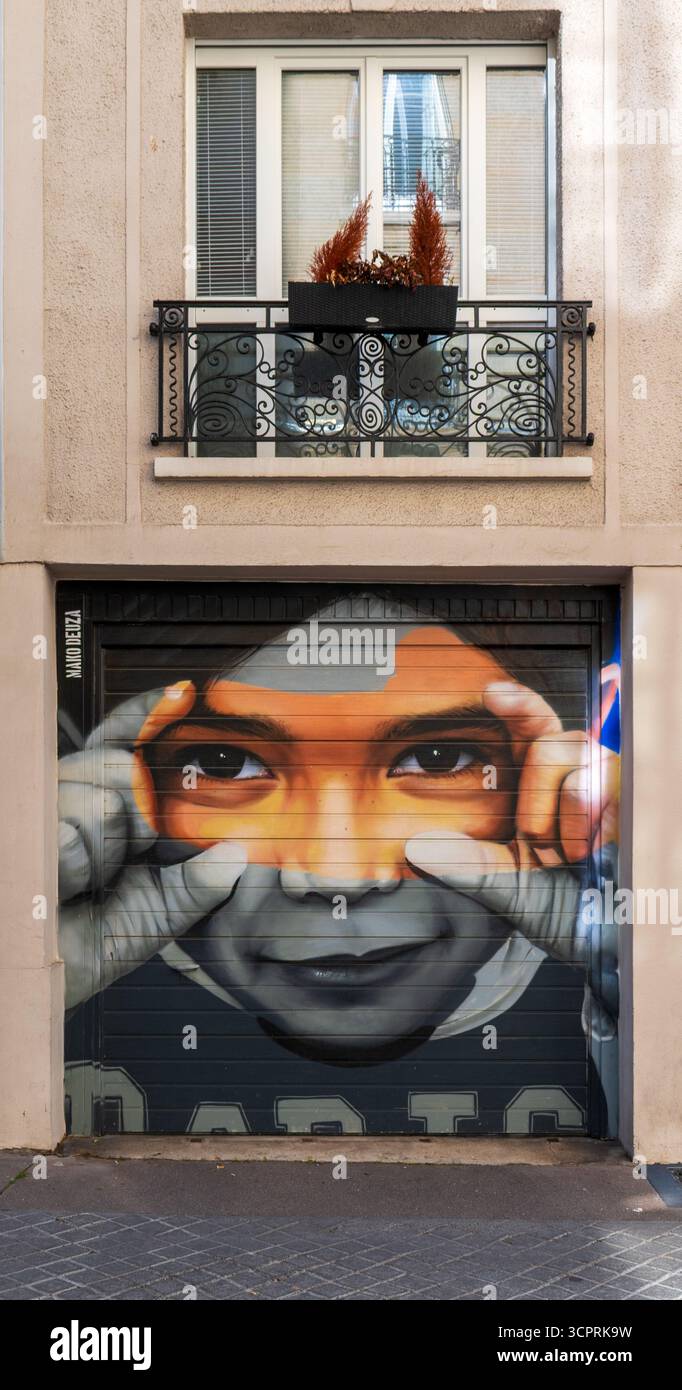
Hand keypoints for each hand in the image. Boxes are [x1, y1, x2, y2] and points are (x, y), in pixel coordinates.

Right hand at [58, 682, 245, 1008]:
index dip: (150, 714)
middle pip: (119, 765)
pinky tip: (62, 883)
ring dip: (105, 850)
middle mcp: (67, 795)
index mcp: (100, 803)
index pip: (122, 741)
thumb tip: (236, 855)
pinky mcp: (21, 828)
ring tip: (85, 881)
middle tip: (132, 854)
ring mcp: (38, 809)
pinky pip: (68, 830)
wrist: (32, 975)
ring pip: (99, 799)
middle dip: (141, 812)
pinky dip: (76, 864)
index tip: (184, 694)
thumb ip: (193, 886)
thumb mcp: (150, 914)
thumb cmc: (80, 942)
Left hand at [406, 680, 618, 972]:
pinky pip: (600, 790)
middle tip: (540, 846)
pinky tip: (598, 855)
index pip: (531, 728)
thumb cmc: (568, 911)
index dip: (516, 704)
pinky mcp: (637, 797)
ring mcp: (613, 784)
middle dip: (534, 800)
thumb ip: (469, 868)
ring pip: (575, 765)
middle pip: (549, 741)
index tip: (491, 694)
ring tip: (574, 857)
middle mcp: (579, 774)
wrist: (616, 947)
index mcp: (544, 785)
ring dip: (563, 822)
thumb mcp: (511, 891)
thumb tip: (418, 847)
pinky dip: (589, 829)